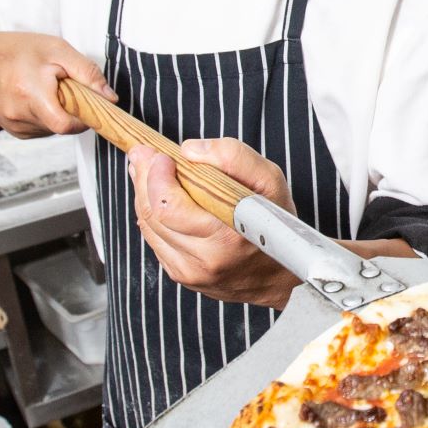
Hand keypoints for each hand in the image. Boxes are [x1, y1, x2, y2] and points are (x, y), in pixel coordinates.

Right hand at [0, 33, 114, 138]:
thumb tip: (109, 98)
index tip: (89, 102)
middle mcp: (19, 115)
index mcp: (29, 93)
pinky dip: (48, 115)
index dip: (84, 117)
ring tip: (46, 88)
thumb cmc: (15, 52)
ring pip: (55, 128)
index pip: (67, 124)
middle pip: (64, 125)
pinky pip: (44, 128)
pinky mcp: (16, 132)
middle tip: (64, 86)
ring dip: (59, 111)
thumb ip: (86, 72)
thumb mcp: (56, 49)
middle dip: (72, 108)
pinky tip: (37, 97)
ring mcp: (16, 127)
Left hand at [127, 137, 416, 306]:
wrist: (284, 274)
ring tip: (147, 172)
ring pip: (147, 227)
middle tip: (143, 155)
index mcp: (225, 239)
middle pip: (151, 214)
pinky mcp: (182, 276)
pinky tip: (159, 199)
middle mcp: (203, 261)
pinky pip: (154, 241)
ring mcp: (189, 273)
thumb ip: (234, 157)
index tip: (158, 154)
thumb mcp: (270, 181)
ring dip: (143, 196)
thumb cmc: (278, 224)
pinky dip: (151, 216)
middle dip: (143, 179)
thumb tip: (190, 150)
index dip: (155, 176)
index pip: (168, 207)